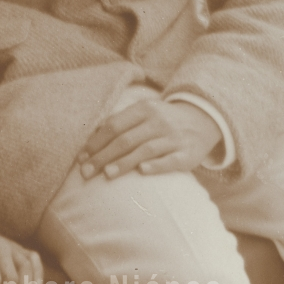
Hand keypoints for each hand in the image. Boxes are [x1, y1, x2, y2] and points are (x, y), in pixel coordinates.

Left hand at [78, 98, 222, 179]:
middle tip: (86, 173)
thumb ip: (121, 123)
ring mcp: (174, 137)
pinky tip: (142, 171)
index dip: (96, 141)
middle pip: (126, 139)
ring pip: (145, 149)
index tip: (81, 157)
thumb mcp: (143, 113)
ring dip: (124, 162)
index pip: (114, 125)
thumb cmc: (162, 120)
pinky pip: (170, 160)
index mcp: (144, 109)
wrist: (202, 120)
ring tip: (107, 175)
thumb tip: (90, 139)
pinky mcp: (188, 154)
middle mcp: (158, 121)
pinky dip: (156, 165)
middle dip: (103, 156)